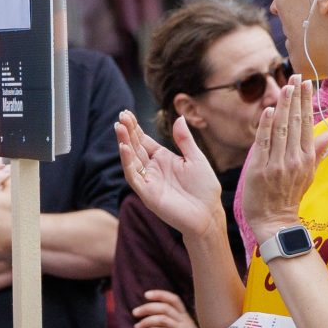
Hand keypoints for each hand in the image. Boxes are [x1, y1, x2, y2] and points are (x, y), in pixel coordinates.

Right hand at [113, 109, 223, 240]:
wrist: (208, 214)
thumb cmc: (204, 189)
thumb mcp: (196, 158)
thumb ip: (184, 140)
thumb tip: (178, 118)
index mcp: (163, 159)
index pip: (144, 141)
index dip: (135, 128)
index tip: (127, 114)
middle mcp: (153, 169)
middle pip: (135, 147)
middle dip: (127, 132)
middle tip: (121, 116)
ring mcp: (148, 181)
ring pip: (131, 160)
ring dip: (124, 144)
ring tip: (119, 127)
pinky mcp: (147, 194)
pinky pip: (133, 176)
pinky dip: (127, 163)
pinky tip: (124, 148)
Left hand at [131, 288, 201, 327]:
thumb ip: (171, 321)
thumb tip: (148, 313)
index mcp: (185, 317)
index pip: (174, 300)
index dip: (160, 295)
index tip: (146, 295)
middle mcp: (185, 322)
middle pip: (165, 308)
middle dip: (147, 308)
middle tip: (135, 312)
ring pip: (163, 319)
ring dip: (146, 321)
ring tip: (137, 327)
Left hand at [240, 77, 327, 242]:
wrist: (275, 221)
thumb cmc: (290, 196)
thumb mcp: (309, 173)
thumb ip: (319, 149)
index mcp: (306, 158)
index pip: (307, 124)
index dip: (306, 102)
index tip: (306, 83)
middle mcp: (293, 159)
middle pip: (295, 122)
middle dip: (296, 97)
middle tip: (296, 76)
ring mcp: (276, 164)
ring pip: (280, 129)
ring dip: (283, 106)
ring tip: (285, 86)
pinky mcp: (259, 170)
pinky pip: (263, 144)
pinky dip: (266, 126)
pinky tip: (268, 110)